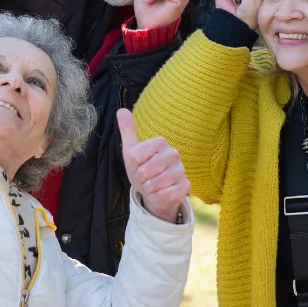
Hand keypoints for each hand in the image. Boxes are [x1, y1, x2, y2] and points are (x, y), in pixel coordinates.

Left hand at [117, 109, 189, 223]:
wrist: (153, 192)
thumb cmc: (142, 169)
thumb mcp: (131, 151)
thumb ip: (127, 131)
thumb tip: (121, 110)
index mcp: (161, 143)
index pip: (138, 154)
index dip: (134, 164)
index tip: (137, 165)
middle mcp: (174, 154)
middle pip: (146, 169)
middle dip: (140, 178)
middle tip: (143, 177)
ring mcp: (181, 170)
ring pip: (156, 183)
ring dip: (149, 188)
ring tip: (151, 185)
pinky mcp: (186, 186)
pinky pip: (167, 194)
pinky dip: (157, 196)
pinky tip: (159, 193)